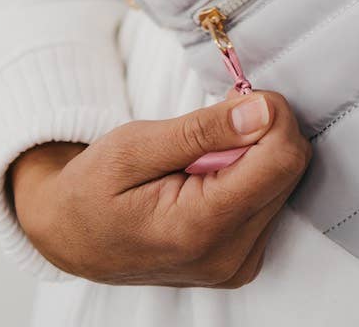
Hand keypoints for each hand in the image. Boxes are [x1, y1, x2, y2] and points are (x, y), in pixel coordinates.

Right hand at [9, 90, 311, 287]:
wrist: (69, 236)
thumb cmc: (92, 188)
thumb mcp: (134, 146)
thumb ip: (203, 130)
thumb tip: (263, 113)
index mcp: (198, 229)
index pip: (281, 160)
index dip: (272, 115)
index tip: (242, 96)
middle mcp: (227, 255)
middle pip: (289, 168)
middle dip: (264, 130)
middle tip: (219, 119)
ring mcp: (237, 263)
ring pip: (286, 180)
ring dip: (257, 152)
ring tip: (207, 151)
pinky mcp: (243, 259)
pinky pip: (274, 198)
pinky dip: (252, 173)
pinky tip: (215, 171)